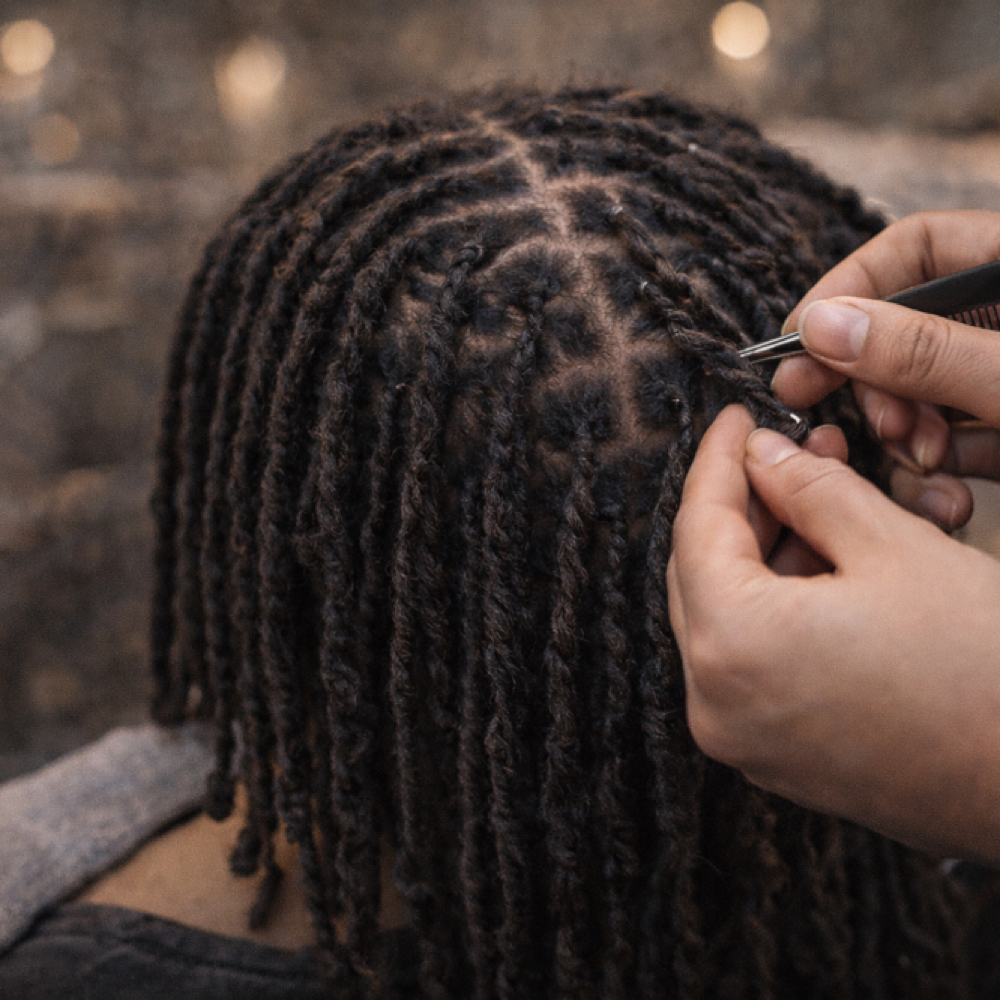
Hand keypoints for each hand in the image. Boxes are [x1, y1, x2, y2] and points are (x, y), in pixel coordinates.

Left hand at [667, 404, 999, 862]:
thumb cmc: (985, 677)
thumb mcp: (894, 548)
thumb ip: (810, 488)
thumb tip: (763, 455)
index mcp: (732, 645)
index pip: (697, 526)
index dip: (717, 461)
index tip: (735, 422)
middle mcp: (716, 702)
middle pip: (700, 572)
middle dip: (742, 505)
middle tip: (783, 455)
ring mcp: (741, 737)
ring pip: (724, 615)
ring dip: (762, 552)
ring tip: (815, 499)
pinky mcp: (774, 753)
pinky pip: (748, 660)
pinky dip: (772, 606)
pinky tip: (819, 562)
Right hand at [772, 209, 999, 530]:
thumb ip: (926, 351)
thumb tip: (820, 325)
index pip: (915, 248)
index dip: (850, 287)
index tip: (802, 344)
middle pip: (908, 326)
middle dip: (872, 378)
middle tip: (825, 410)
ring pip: (927, 393)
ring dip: (907, 431)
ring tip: (920, 458)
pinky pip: (961, 440)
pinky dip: (943, 467)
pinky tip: (945, 494)